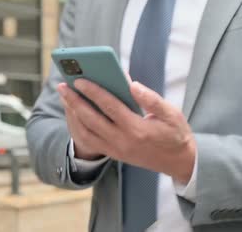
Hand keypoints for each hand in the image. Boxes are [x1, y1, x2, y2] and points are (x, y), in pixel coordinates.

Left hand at [57, 79, 195, 183]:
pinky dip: (76, 127)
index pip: (110, 107)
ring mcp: (115, 150)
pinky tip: (72, 112)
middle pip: (91, 119)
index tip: (80, 79)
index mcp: (137, 129)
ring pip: (85, 132)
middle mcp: (122, 142)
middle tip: (62, 85)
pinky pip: (88, 142)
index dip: (93, 92)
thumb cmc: (175, 134)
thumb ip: (151, 98)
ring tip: (65, 96)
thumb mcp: (172, 113)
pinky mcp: (113, 154)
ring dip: (71, 114)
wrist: (178, 162)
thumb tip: (131, 83)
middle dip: (74, 101)